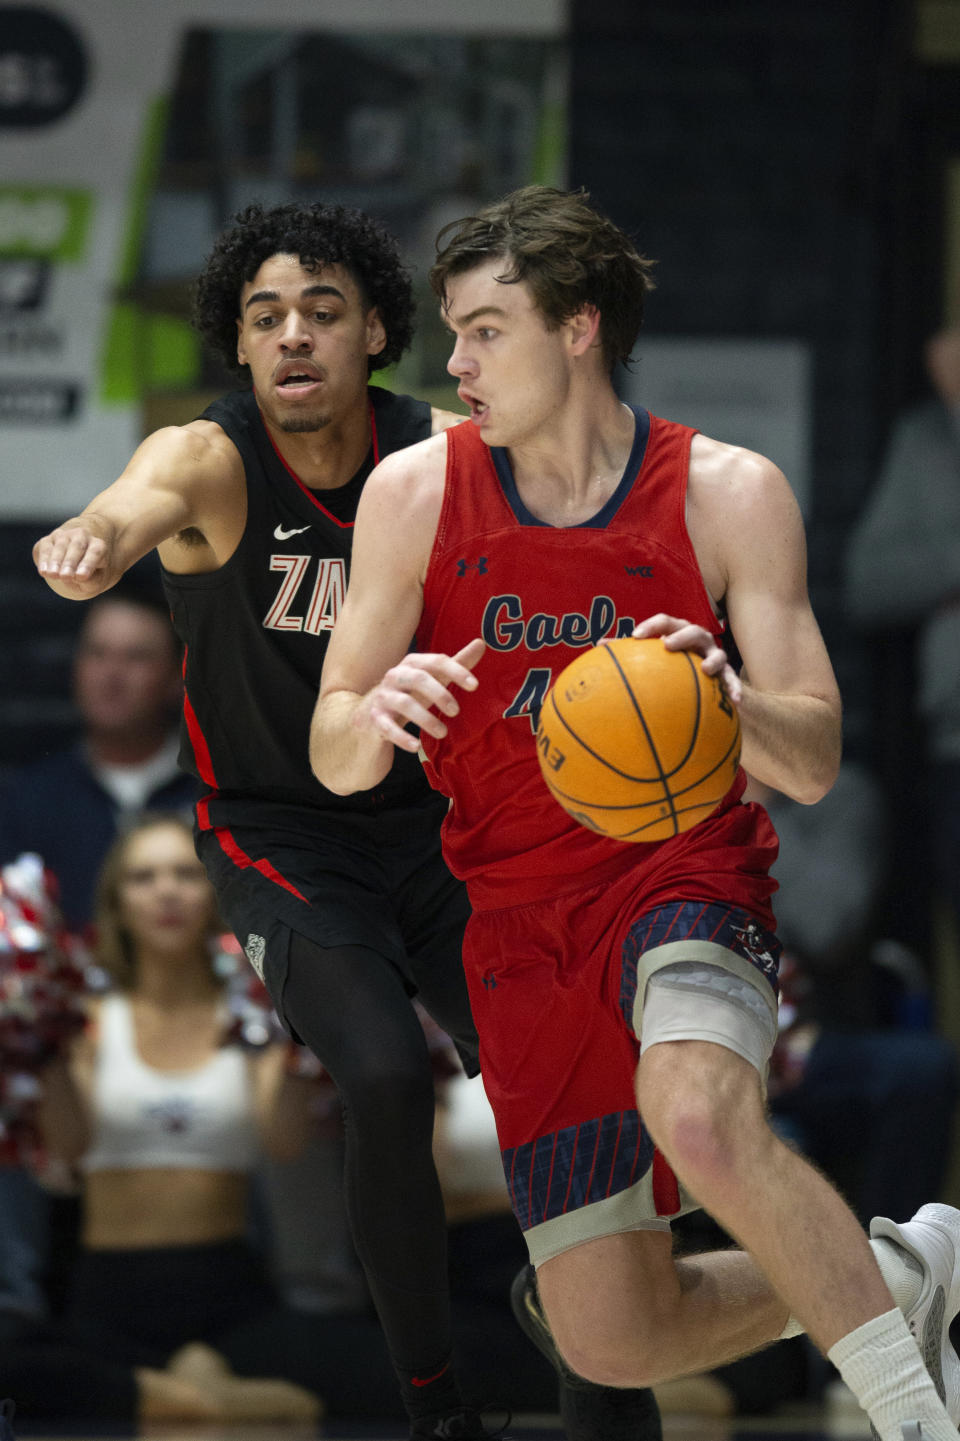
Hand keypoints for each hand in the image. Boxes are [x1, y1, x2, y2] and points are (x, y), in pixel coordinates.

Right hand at [34, 522, 111, 594]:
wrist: (75, 565)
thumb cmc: (89, 576)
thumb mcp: (95, 582)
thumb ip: (90, 581)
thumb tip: (76, 577)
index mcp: (99, 546)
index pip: (95, 553)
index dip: (88, 564)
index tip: (81, 577)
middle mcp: (82, 536)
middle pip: (77, 546)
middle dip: (70, 562)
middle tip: (65, 576)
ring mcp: (64, 536)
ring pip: (60, 546)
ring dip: (56, 561)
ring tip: (53, 575)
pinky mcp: (48, 540)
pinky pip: (46, 548)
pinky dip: (44, 559)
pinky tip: (44, 571)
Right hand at [359, 638, 484, 751]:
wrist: (371, 713)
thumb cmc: (410, 692)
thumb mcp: (433, 678)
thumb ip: (456, 664)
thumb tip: (481, 643)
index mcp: (413, 663)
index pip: (437, 661)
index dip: (456, 671)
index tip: (474, 686)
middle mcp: (395, 676)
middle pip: (418, 679)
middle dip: (440, 694)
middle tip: (456, 712)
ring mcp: (383, 697)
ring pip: (404, 704)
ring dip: (425, 719)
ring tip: (442, 733)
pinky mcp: (375, 718)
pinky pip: (387, 727)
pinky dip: (401, 737)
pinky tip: (416, 747)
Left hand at [632, 613, 741, 703]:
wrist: (700, 672)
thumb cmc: (668, 661)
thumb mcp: (651, 655)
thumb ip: (629, 650)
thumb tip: (599, 646)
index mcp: (677, 631)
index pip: (664, 622)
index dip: (651, 626)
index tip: (635, 636)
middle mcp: (697, 639)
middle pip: (692, 631)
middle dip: (681, 636)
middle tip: (667, 645)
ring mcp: (713, 655)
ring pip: (717, 653)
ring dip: (713, 660)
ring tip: (705, 669)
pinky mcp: (726, 673)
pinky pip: (731, 680)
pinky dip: (735, 689)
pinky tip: (736, 702)